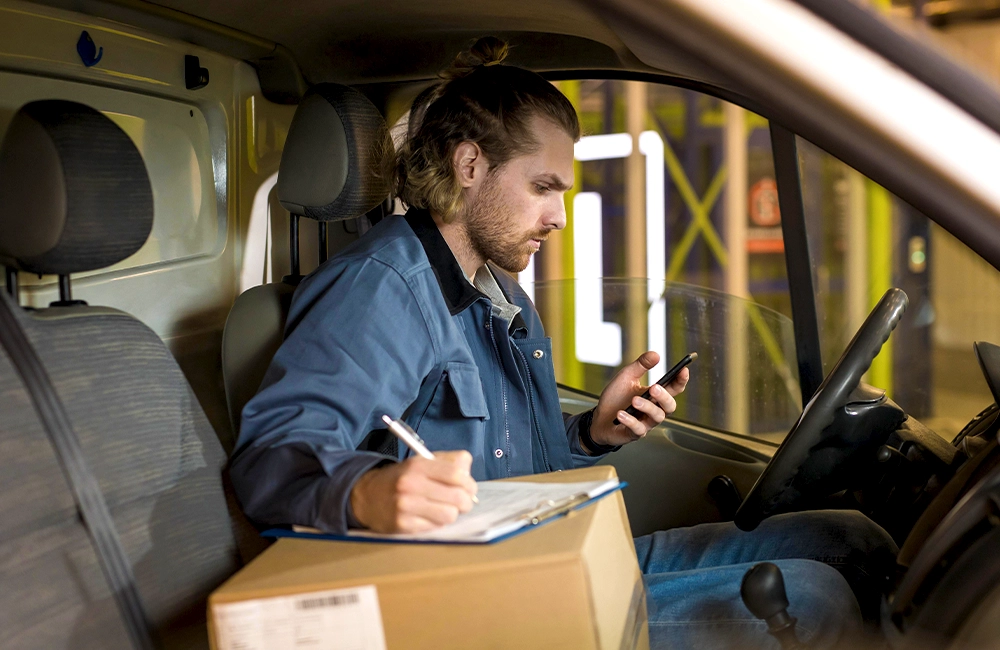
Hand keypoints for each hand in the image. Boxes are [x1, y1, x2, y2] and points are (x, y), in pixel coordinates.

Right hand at [349, 450, 477, 533]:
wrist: (367, 496)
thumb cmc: (401, 479)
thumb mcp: (421, 462)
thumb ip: (448, 462)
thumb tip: (469, 472)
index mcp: (418, 465)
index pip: (457, 473)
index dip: (469, 483)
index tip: (469, 488)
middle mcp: (410, 484)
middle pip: (457, 497)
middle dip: (466, 502)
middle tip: (462, 502)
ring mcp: (405, 506)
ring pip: (449, 515)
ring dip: (451, 514)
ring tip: (444, 509)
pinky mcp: (403, 525)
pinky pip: (435, 527)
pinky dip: (436, 523)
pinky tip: (428, 516)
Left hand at [588, 351, 688, 448]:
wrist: (598, 418)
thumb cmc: (615, 398)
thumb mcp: (626, 377)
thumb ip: (640, 366)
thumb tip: (655, 354)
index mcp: (655, 395)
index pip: (674, 388)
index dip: (681, 380)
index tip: (683, 370)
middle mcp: (654, 410)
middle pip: (670, 406)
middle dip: (664, 397)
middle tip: (655, 388)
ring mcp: (646, 423)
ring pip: (657, 417)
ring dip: (647, 407)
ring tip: (634, 400)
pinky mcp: (634, 433)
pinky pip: (638, 429)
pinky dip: (630, 421)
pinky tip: (621, 414)